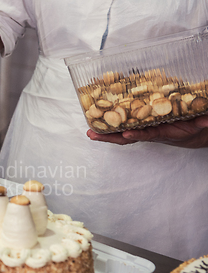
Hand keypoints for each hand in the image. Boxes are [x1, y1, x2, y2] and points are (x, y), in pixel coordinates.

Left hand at [87, 115, 207, 147]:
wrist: (193, 132)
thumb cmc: (194, 128)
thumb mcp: (200, 126)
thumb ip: (202, 123)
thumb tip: (206, 121)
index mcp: (163, 132)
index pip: (148, 135)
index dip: (137, 134)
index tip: (127, 134)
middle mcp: (149, 132)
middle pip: (126, 137)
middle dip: (109, 137)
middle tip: (93, 135)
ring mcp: (143, 130)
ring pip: (121, 133)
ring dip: (105, 133)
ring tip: (89, 132)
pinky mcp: (141, 125)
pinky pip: (124, 126)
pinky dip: (111, 126)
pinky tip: (98, 122)